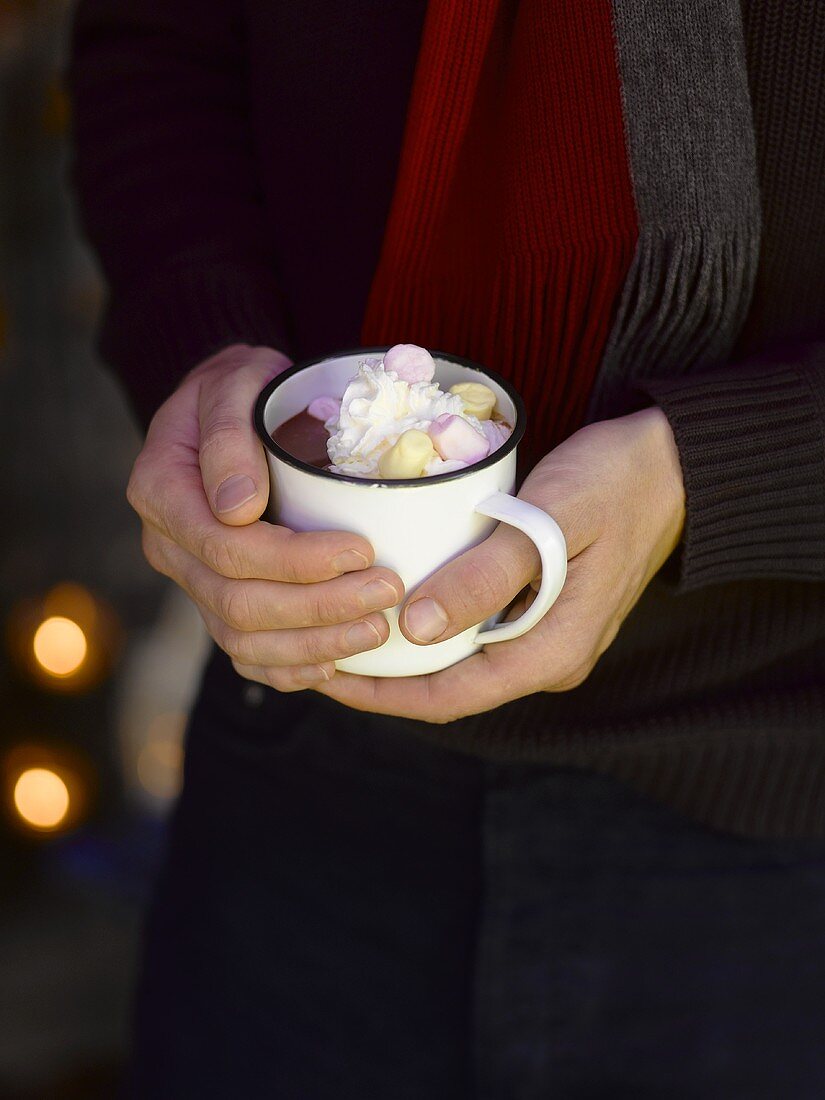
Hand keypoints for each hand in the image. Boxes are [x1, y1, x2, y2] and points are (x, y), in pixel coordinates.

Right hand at [127, 343, 403, 688]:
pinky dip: (293, 667)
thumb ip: (229, 437)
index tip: (361, 549)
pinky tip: (339, 663)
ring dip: (314, 643)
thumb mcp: (236, 384)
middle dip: (319, 606)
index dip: (295, 560)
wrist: (236, 411)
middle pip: (238, 603)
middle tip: (388, 591)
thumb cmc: (243, 390)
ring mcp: (193, 582)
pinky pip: (249, 657)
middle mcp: (169, 546)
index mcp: (162, 492)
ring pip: (243, 640)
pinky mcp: (220, 605)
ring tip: (377, 629)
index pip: (226, 548)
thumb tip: (237, 507)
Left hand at [311, 407, 684, 721]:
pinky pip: (475, 634)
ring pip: (459, 662)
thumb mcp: (549, 521)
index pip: (449, 697)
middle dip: (382, 680)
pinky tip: (393, 602)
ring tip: (340, 629)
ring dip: (403, 655)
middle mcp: (548, 658)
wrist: (674, 465)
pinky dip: (430, 626)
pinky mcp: (542, 611)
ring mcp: (547, 637)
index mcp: (552, 652)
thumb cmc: (615, 484)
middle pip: (449, 687)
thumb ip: (488, 577)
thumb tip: (416, 629)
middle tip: (315, 649)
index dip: (381, 697)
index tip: (324, 677)